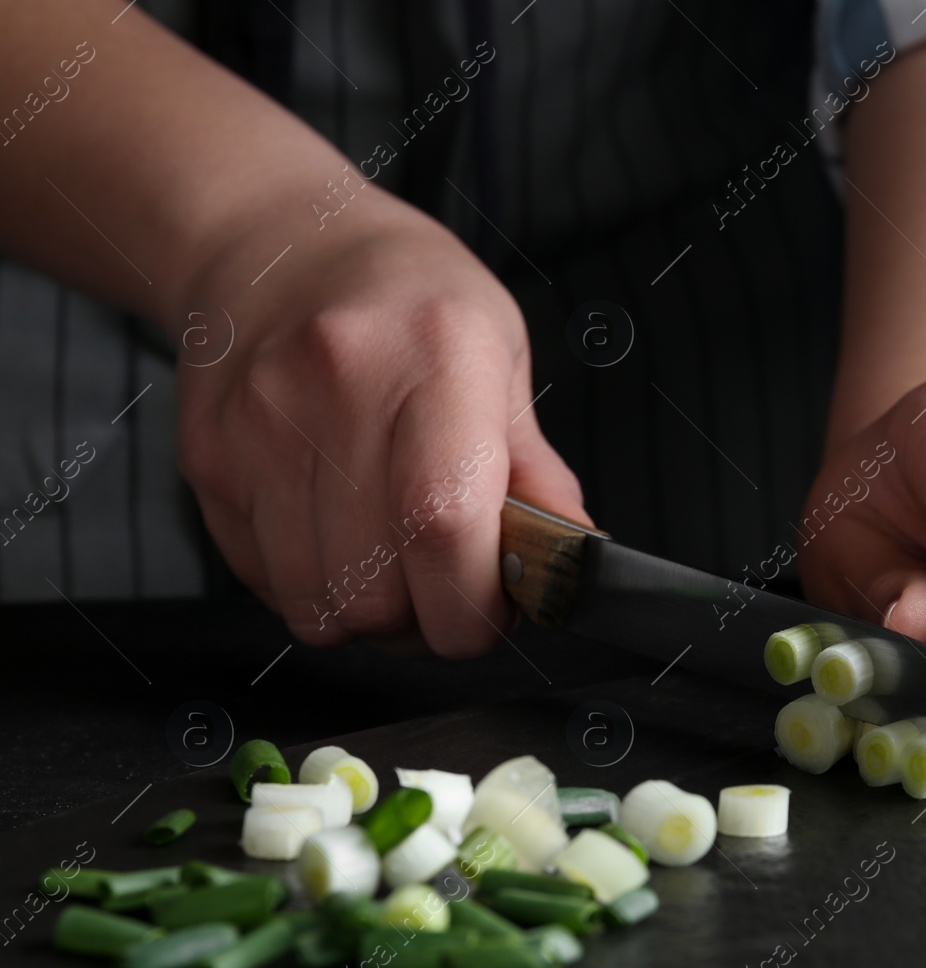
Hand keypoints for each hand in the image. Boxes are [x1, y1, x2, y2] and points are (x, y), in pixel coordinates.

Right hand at [176, 196, 586, 653]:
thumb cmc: (409, 299)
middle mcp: (338, 386)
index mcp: (437, 353)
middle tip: (448, 587)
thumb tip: (571, 559)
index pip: (443, 522)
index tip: (494, 609)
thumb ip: (536, 470)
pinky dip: (312, 588)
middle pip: (378, 585)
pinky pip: (265, 581)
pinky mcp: (209, 461)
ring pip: (317, 602)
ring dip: (366, 614)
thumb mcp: (500, 355)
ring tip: (393, 564)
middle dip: (428, 622)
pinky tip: (336, 534)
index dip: (473, 601)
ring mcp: (260, 427)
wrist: (279, 244)